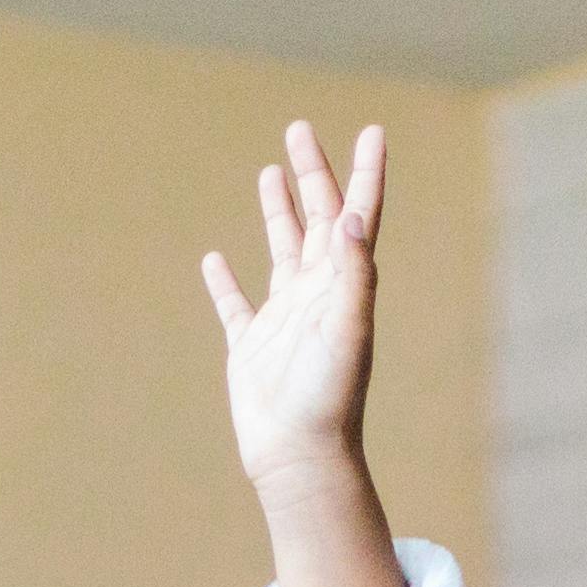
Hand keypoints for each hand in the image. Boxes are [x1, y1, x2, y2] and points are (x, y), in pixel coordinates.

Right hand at [202, 119, 383, 498]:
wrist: (300, 456)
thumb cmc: (328, 397)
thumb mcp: (347, 329)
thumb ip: (352, 274)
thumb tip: (350, 218)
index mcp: (343, 286)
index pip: (357, 218)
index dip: (366, 174)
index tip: (373, 131)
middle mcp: (317, 295)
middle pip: (315, 220)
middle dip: (311, 173)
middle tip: (299, 129)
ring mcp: (283, 319)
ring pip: (281, 250)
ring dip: (277, 210)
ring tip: (269, 171)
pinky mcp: (250, 346)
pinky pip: (234, 304)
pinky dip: (223, 281)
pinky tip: (213, 260)